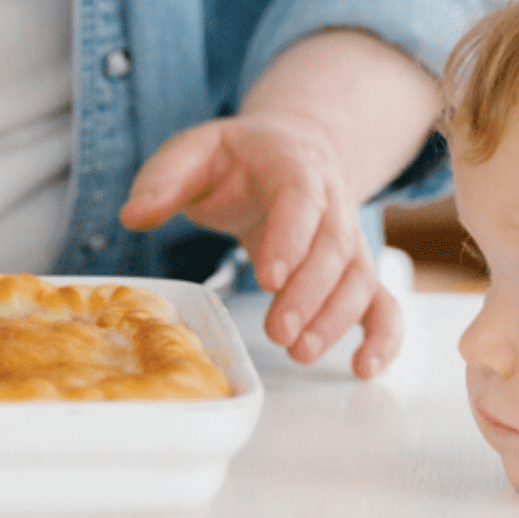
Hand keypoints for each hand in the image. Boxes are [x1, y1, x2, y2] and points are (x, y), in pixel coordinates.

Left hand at [119, 110, 401, 378]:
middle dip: (310, 296)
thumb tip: (134, 216)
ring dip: (337, 320)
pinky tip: (364, 368)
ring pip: (359, 281)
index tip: (270, 277)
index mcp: (293, 167)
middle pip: (334, 251)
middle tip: (279, 332)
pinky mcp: (358, 273)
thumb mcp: (198, 149)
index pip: (301, 200)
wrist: (298, 150)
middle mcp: (332, 205)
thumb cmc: (243, 160)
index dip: (291, 238)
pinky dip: (384, 337)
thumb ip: (165, 177)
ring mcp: (351, 242)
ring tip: (301, 352)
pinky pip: (383, 304)